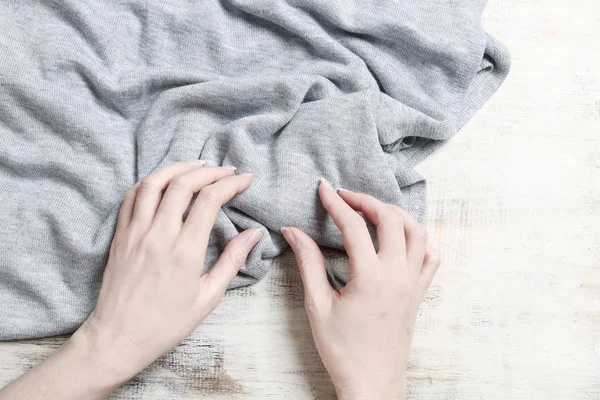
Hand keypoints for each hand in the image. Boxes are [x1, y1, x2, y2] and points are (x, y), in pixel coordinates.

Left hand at [0, 161, 263, 398]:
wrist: (118, 337)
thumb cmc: (166, 323)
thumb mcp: (208, 297)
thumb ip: (232, 260)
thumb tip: (255, 232)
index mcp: (185, 251)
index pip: (210, 200)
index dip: (231, 183)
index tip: (245, 179)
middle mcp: (158, 234)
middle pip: (183, 183)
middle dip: (209, 171)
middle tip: (226, 170)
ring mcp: (135, 232)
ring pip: (154, 183)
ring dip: (177, 168)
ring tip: (197, 165)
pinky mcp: (120, 235)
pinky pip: (132, 197)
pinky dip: (150, 182)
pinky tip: (164, 182)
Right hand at [281, 180, 439, 399]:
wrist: (372, 383)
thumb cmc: (343, 350)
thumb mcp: (317, 306)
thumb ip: (307, 263)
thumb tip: (293, 231)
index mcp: (371, 278)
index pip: (354, 226)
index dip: (336, 203)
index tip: (324, 189)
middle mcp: (398, 276)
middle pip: (391, 219)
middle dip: (367, 200)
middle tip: (345, 196)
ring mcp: (413, 284)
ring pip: (417, 232)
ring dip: (396, 213)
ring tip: (372, 210)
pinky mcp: (419, 293)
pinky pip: (430, 256)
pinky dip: (419, 238)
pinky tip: (400, 237)